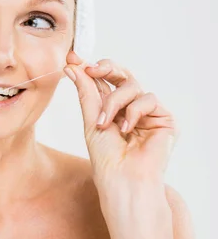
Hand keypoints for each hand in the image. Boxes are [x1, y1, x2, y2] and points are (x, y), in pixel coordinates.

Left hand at [64, 51, 176, 186]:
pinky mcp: (165, 119)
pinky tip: (126, 129)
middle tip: (90, 68)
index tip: (72, 58)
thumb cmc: (106, 158)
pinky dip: (133, 112)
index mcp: (111, 108)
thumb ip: (86, 92)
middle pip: (121, 75)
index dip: (89, 68)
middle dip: (105, 68)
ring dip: (113, 103)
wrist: (123, 180)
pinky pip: (148, 99)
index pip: (102, 81)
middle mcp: (130, 108)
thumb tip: (72, 66)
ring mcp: (148, 112)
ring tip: (105, 125)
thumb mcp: (91, 120)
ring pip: (131, 86)